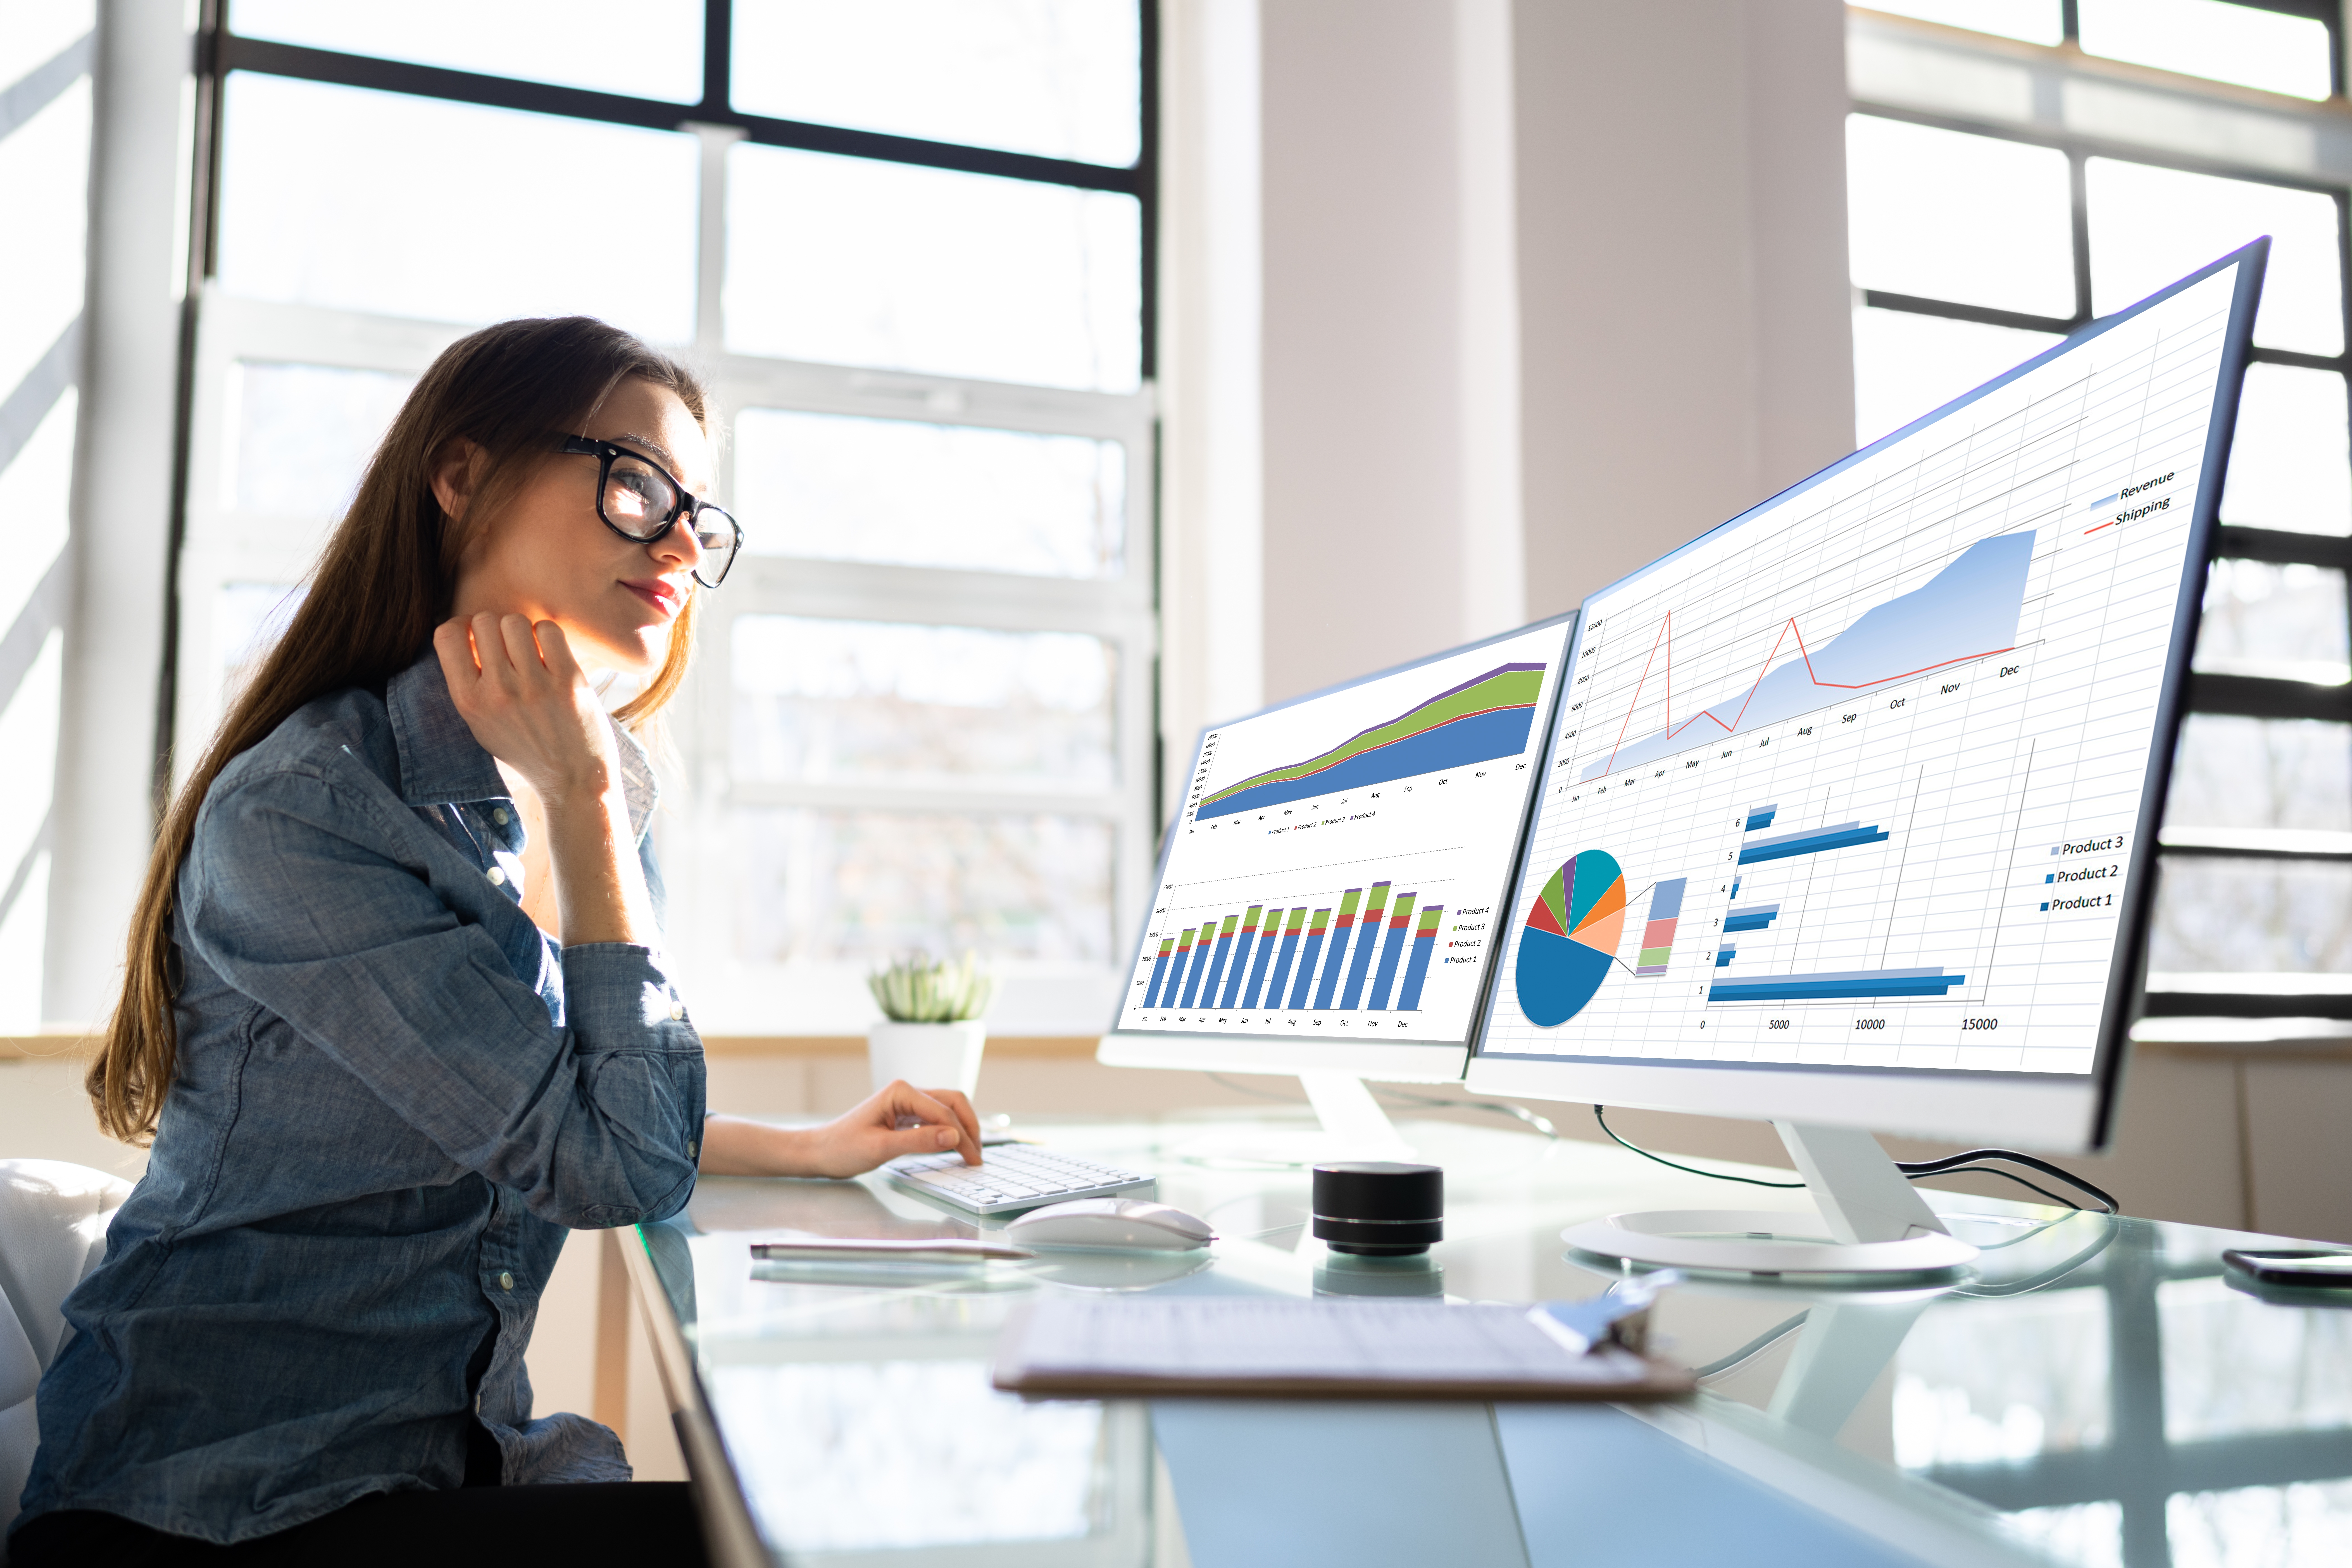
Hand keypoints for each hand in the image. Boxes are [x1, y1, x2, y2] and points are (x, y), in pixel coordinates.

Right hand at [433, 612, 617, 804]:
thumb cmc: (526, 749)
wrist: (572, 780)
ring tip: (531, 653)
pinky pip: (549, 630)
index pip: (447, 635)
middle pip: (484, 621)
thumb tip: (462, 633)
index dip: (462, 626)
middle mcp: (498, 691)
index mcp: (469, 702)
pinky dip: (549, 635)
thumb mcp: (482, 724)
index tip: (476, 637)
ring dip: (523, 631)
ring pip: (515, 621)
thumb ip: (468, 683)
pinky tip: (551, 655)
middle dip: (495, 628)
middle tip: (509, 647)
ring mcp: (534, 685)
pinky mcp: (567, 680)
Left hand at [788, 1081, 983, 1177]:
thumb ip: (918, 1141)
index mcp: (901, 1092)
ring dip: (962, 1128)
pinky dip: (949, 1132)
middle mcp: (907, 1092)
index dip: (962, 1135)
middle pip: (952, 1103)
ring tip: (971, 1153)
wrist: (819, 1152)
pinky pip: (935, 1120)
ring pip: (947, 1109)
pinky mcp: (905, 1116)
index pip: (944, 1111)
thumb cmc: (842, 1149)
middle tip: (977, 1156)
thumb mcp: (880, 1148)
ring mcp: (907, 1103)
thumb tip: (954, 1136)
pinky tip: (954, 1148)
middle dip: (969, 1127)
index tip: (973, 1159)